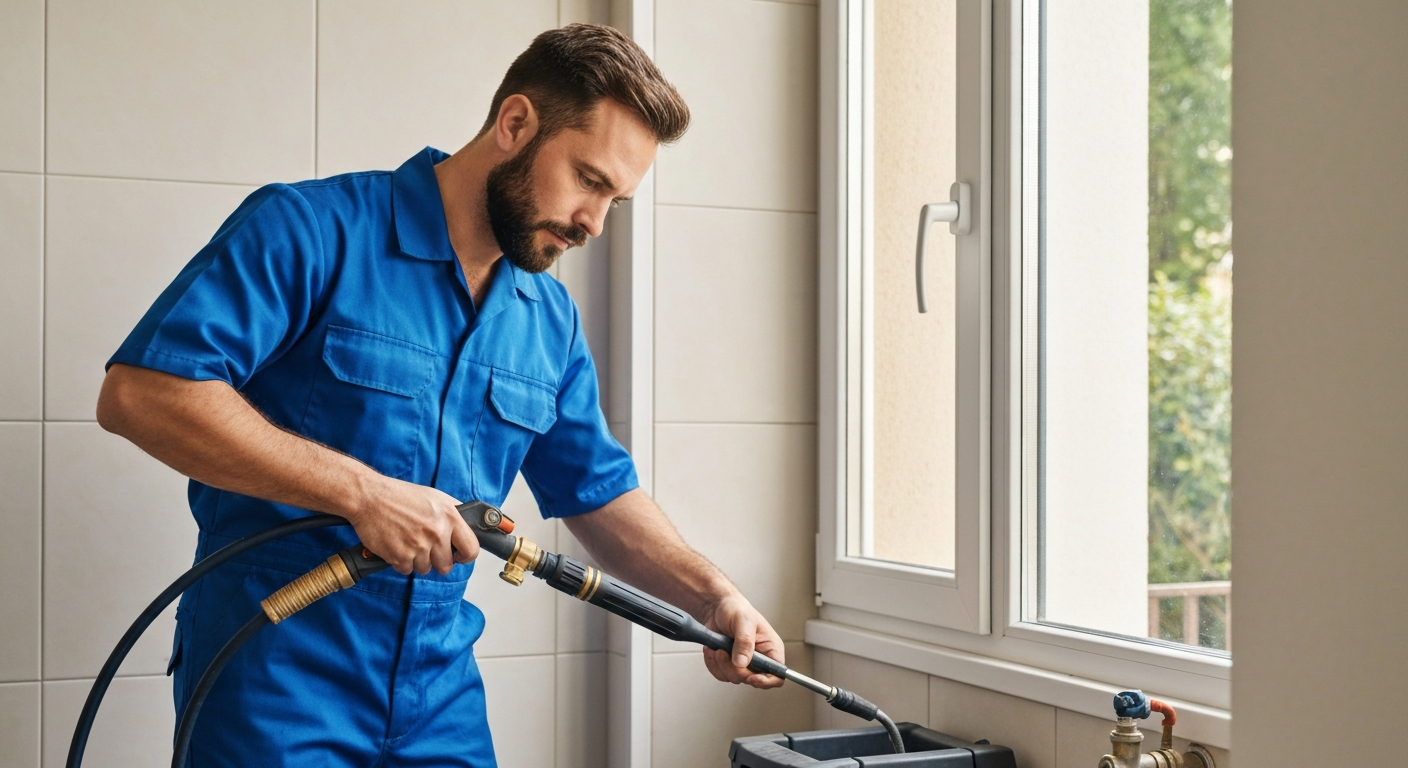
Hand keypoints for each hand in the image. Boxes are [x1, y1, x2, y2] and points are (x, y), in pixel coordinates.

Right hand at [344, 477, 479, 574]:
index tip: (458, 556)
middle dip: (436, 560)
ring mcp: (418, 546)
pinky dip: (400, 562)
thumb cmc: (399, 496)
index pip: (471, 549)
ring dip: (417, 560)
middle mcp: (436, 533)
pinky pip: (406, 570)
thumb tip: (467, 528)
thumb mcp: (435, 497)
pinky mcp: (400, 556)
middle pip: (446, 565)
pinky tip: (396, 545)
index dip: (465, 556)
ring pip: (425, 569)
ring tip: (407, 541)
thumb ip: (453, 514)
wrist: (369, 497)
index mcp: (450, 517)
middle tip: (425, 548)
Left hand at [699, 593, 784, 689]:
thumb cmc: (736, 608)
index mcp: (771, 648)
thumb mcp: (743, 622)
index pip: (777, 674)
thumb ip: (745, 642)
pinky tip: (712, 651)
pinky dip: (713, 664)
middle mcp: (760, 659)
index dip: (767, 681)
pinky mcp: (729, 664)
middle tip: (724, 653)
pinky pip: (721, 674)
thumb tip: (742, 663)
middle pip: (752, 680)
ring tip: (718, 648)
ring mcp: (744, 663)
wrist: (716, 607)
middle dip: (735, 669)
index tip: (752, 677)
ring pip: (735, 678)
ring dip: (721, 665)